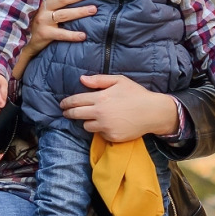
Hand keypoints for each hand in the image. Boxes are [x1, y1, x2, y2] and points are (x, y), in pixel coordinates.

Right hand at [19, 0, 97, 64]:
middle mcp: (43, 8)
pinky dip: (72, 35)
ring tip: (94, 9)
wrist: (28, 41)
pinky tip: (83, 35)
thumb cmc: (42, 21)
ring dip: (80, 11)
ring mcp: (43, 21)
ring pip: (63, 14)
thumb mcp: (46, 7)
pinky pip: (61, 34)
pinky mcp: (45, 34)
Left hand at [60, 74, 179, 142]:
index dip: (67, 102)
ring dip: (87, 121)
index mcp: (101, 98)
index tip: (62, 104)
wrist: (152, 112)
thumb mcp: (119, 81)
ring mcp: (105, 126)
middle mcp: (100, 113)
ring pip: (86, 126)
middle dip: (68, 113)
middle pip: (76, 114)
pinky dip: (101, 129)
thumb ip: (99, 80)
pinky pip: (99, 134)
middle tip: (66, 112)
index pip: (76, 101)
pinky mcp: (111, 136)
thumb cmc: (136, 94)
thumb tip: (81, 79)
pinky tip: (109, 123)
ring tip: (93, 117)